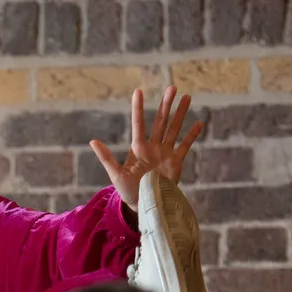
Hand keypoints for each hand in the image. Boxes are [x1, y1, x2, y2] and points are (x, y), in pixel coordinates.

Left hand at [91, 86, 204, 209]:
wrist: (143, 205)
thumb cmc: (127, 190)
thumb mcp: (115, 174)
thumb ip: (106, 157)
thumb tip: (92, 141)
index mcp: (138, 148)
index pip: (139, 124)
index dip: (138, 108)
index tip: (138, 91)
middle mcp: (153, 146)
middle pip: (160, 121)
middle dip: (166, 104)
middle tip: (172, 87)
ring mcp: (165, 153)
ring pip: (174, 129)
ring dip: (180, 114)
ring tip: (187, 97)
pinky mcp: (176, 162)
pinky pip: (185, 145)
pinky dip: (192, 135)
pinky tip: (199, 123)